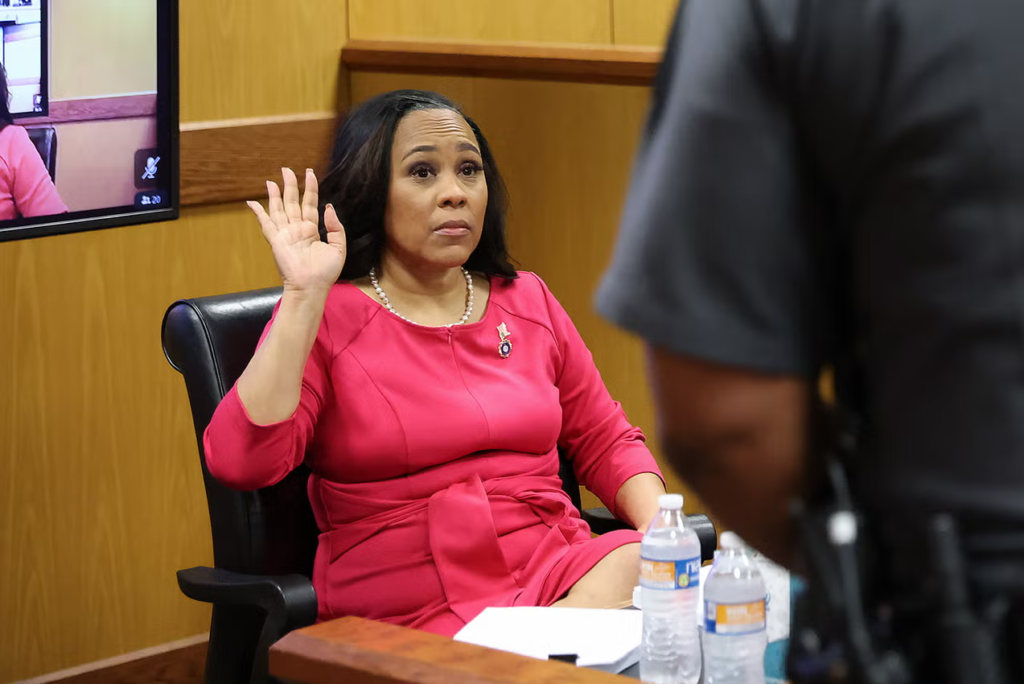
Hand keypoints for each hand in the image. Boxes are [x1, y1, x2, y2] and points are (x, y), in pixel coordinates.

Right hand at [247, 168, 345, 294]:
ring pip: (278, 208)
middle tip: (287, 169)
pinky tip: (252, 202)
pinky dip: (259, 212)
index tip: (309, 173)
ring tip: (272, 180)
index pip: (310, 204)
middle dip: (290, 185)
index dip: (310, 188)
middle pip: (292, 202)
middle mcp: (297, 229)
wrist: (311, 287)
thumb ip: (336, 227)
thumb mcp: (338, 247)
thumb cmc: (325, 272)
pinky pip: (265, 223)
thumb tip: (328, 206)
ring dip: (275, 194)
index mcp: (312, 230)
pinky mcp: (275, 240)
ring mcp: (285, 234)